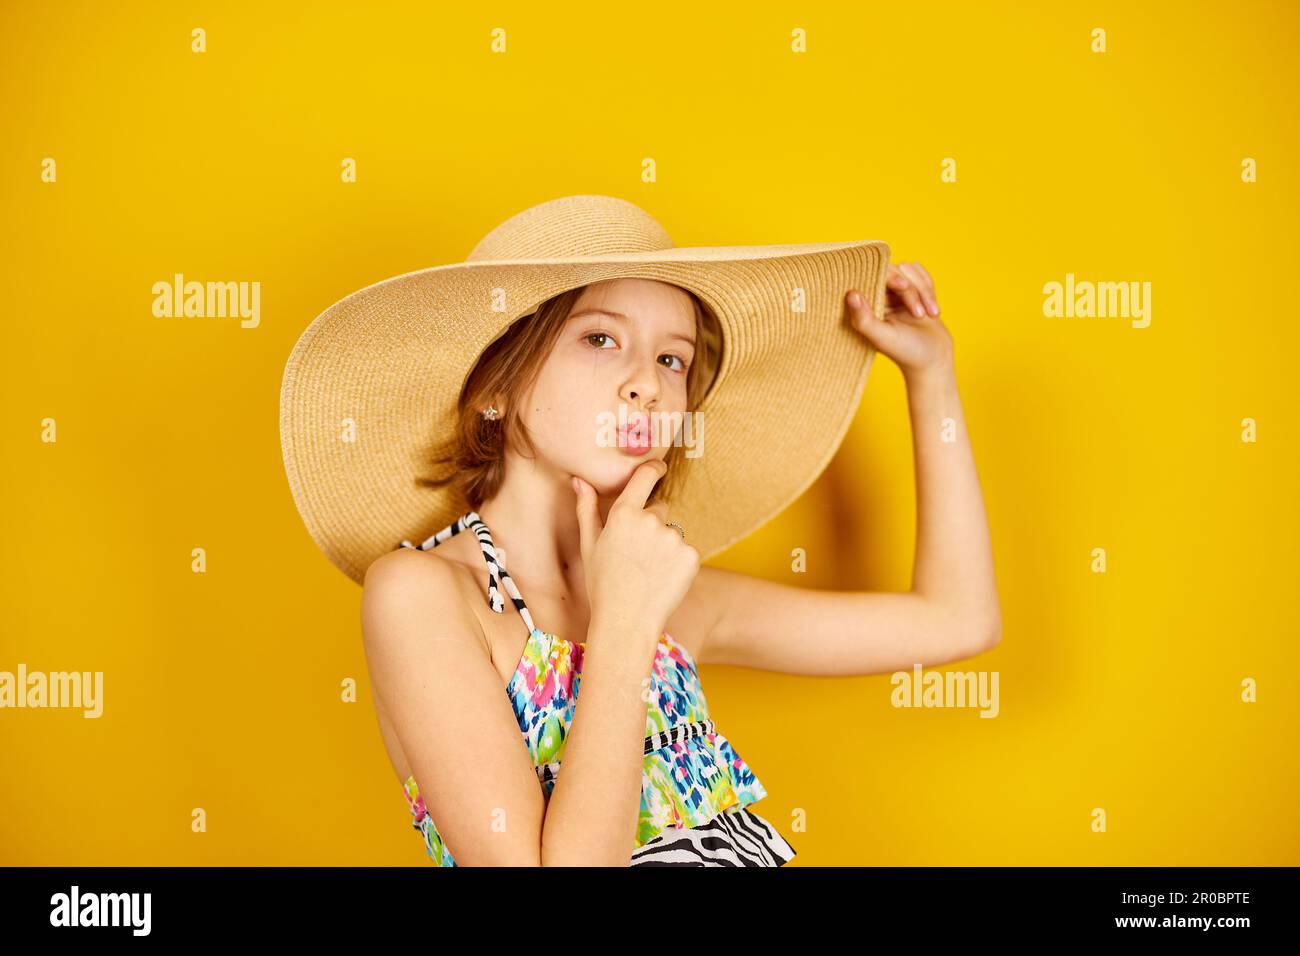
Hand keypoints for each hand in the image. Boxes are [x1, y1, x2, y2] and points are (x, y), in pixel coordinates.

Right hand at [571, 459, 699, 646]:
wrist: (626, 622)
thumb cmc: (602, 585)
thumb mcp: (589, 546)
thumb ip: (587, 508)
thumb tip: (580, 480)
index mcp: (624, 514)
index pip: (645, 476)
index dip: (654, 469)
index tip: (659, 468)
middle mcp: (651, 520)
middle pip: (659, 511)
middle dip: (651, 527)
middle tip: (637, 557)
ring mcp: (674, 538)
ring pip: (673, 534)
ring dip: (665, 547)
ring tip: (648, 573)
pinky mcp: (691, 555)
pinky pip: (686, 552)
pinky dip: (679, 564)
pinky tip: (663, 580)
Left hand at [847, 262, 953, 379]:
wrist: (933, 359)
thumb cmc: (905, 352)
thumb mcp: (882, 337)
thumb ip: (864, 318)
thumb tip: (851, 294)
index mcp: (866, 306)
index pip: (873, 276)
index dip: (889, 276)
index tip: (903, 286)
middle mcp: (879, 295)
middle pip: (894, 271)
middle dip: (911, 290)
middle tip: (919, 313)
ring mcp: (897, 292)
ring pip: (910, 271)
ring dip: (924, 292)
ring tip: (929, 314)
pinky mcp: (914, 290)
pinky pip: (921, 275)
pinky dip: (930, 290)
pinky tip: (933, 310)